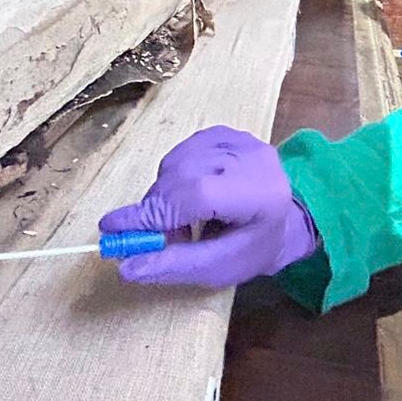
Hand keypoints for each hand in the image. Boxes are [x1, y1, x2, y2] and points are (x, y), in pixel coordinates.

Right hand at [98, 126, 317, 286]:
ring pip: (176, 163)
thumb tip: (125, 267)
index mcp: (261, 194)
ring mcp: (239, 139)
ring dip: (165, 195)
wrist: (288, 217)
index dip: (155, 212)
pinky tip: (188, 198)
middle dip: (157, 210)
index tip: (113, 228)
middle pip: (182, 176)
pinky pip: (181, 153)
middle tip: (154, 239)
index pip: (198, 194)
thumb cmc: (255, 247)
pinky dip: (173, 177)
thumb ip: (174, 266)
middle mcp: (253, 158)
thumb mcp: (219, 268)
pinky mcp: (225, 132)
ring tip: (181, 223)